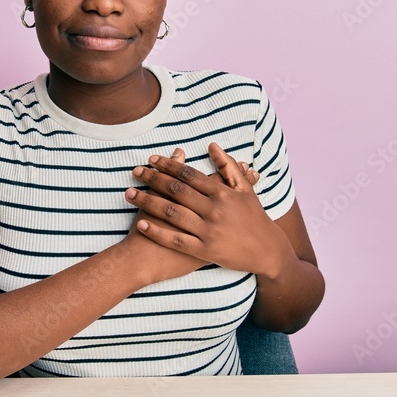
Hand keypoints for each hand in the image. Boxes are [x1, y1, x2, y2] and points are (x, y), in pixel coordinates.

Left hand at [125, 142, 287, 277]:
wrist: (267, 251)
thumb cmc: (255, 218)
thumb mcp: (246, 189)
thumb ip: (228, 166)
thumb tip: (211, 145)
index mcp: (222, 193)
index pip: (189, 174)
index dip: (168, 165)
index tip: (152, 159)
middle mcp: (213, 210)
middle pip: (176, 190)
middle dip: (152, 179)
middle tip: (135, 171)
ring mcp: (208, 231)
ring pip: (171, 213)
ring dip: (147, 202)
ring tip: (129, 194)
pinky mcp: (204, 250)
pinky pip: (175, 240)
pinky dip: (157, 232)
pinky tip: (141, 223)